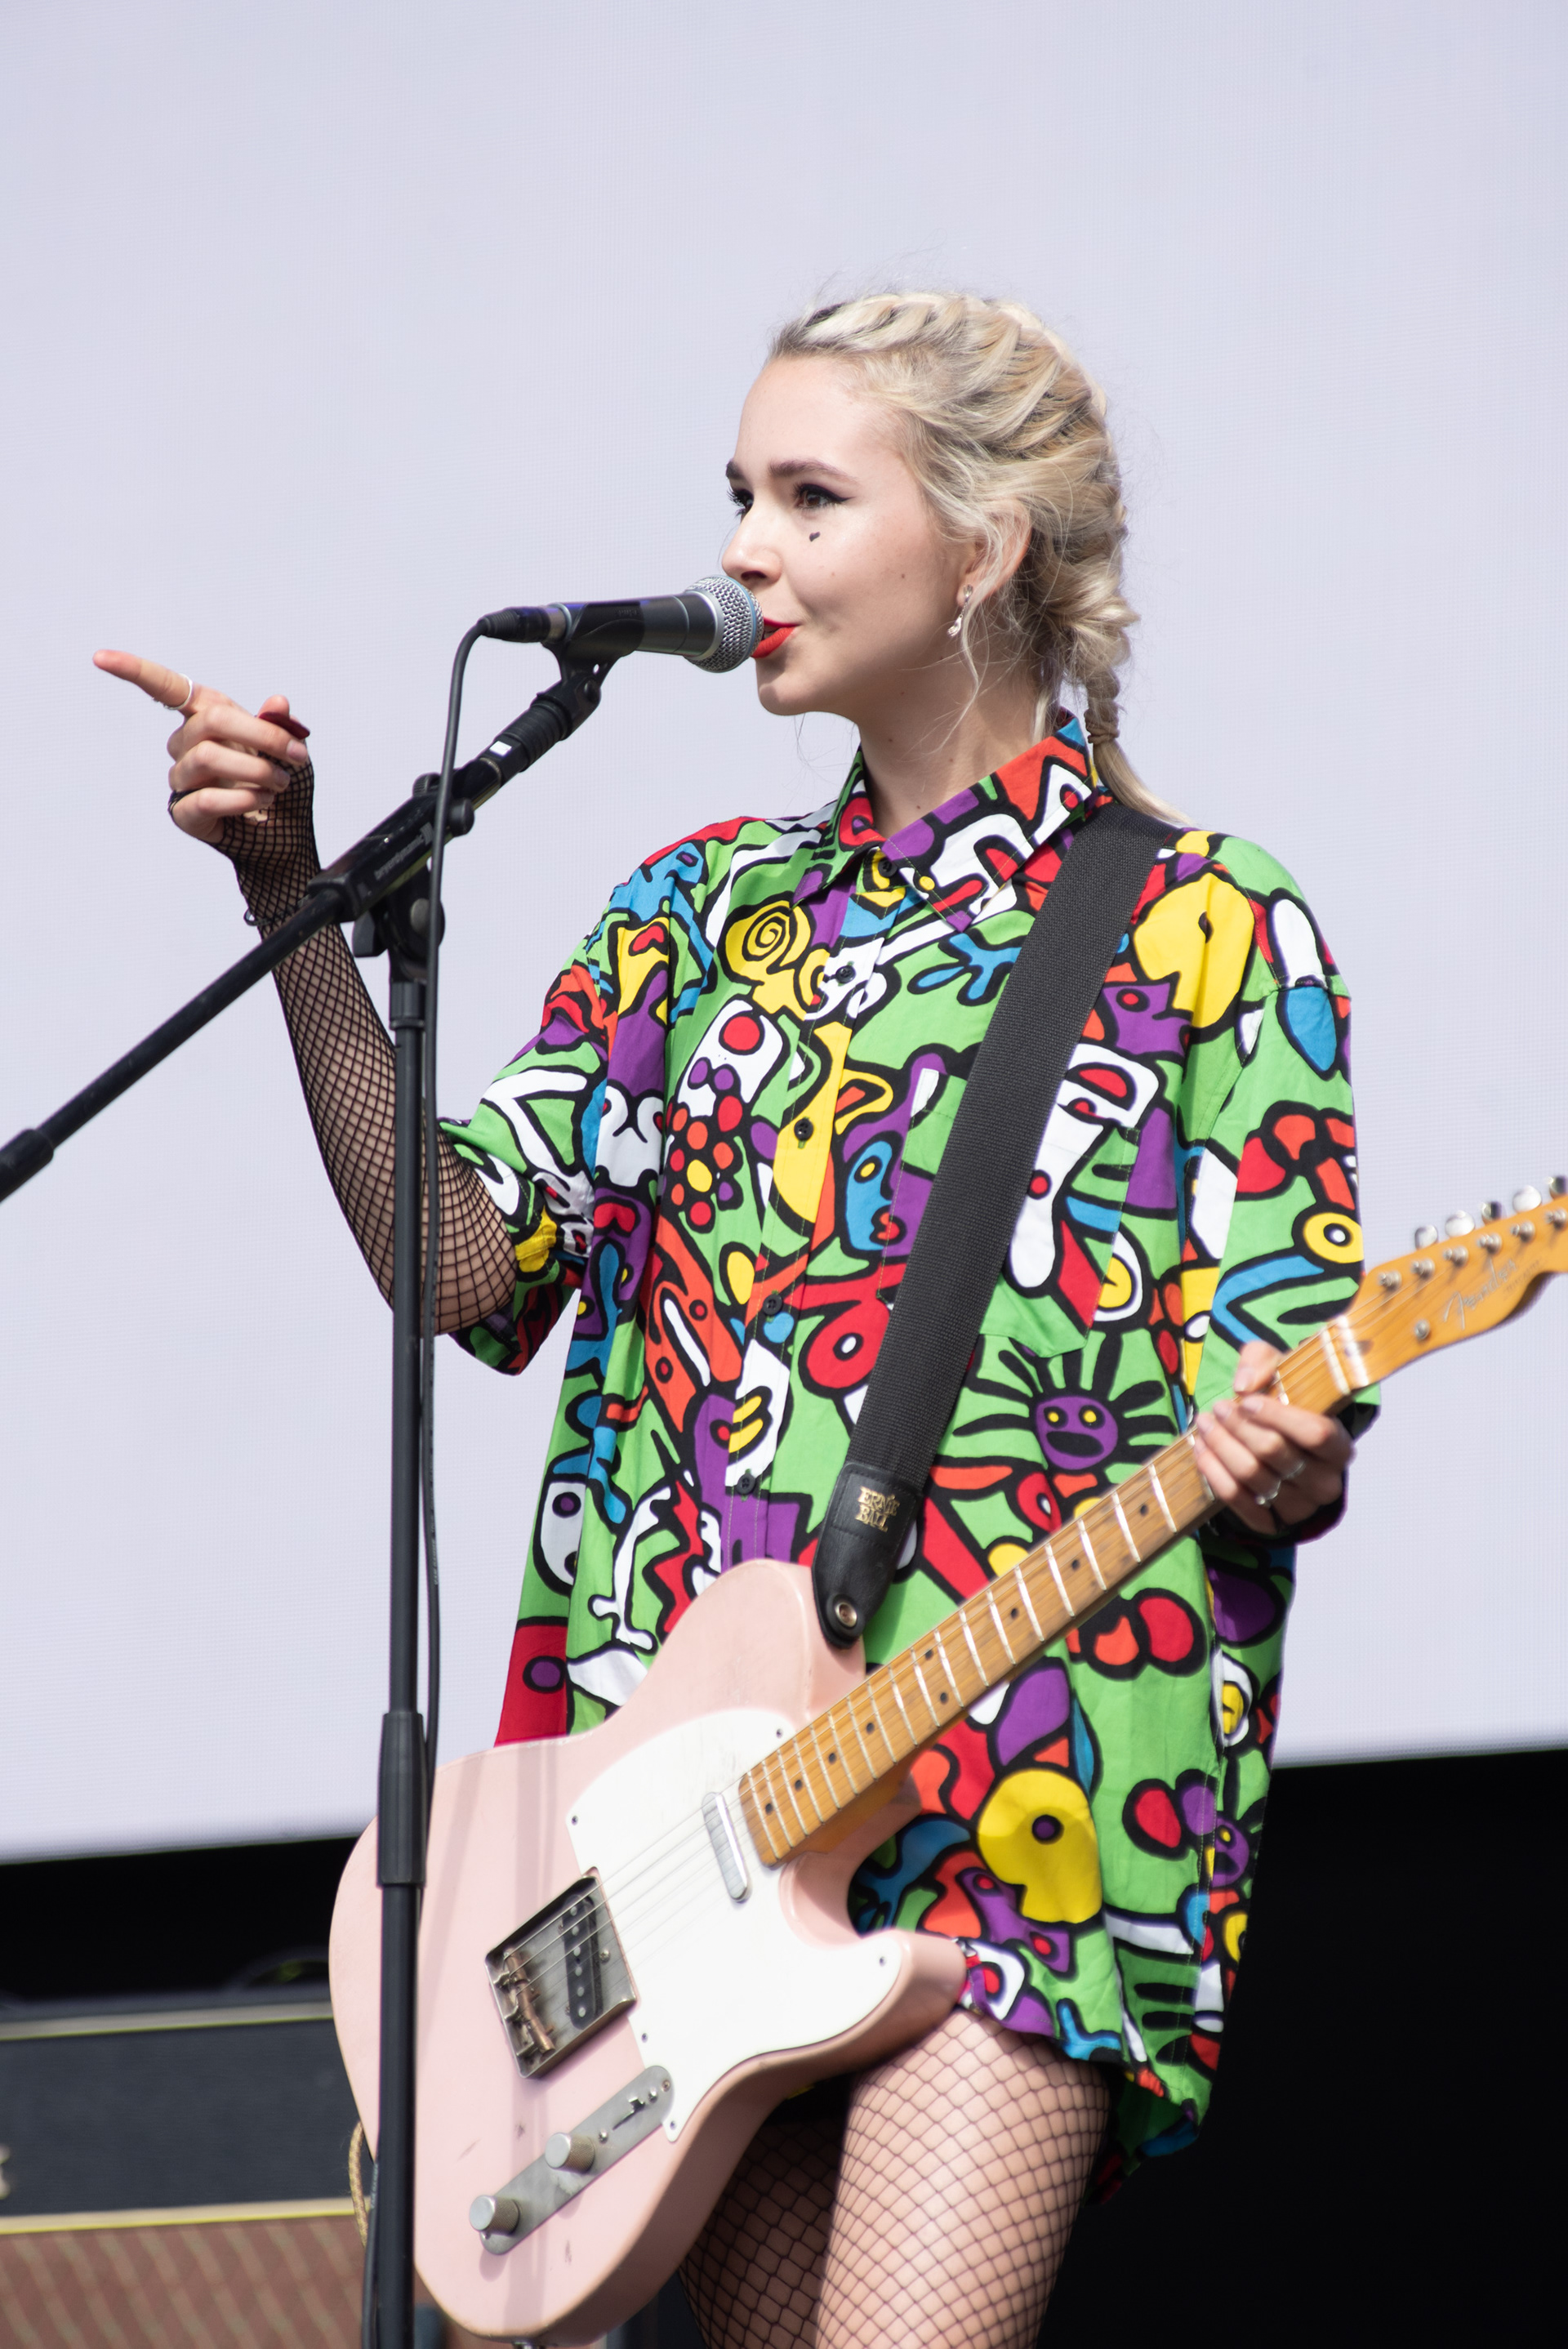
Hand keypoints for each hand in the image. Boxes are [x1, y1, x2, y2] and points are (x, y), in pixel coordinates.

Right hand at [93, 649, 309, 845]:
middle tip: (296, 757)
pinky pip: (205, 799)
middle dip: (262, 736)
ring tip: (279, 784)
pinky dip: (241, 798)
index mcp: (205, 717)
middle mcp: (185, 744)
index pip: (166, 688)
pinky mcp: (184, 814)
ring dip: (256, 770)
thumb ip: (282, 727)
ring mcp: (181, 779)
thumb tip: (278, 703)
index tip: (100, 657)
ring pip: (207, 758)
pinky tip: (260, 803)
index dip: (134, 671)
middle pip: (210, 722)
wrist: (288, 838)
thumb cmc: (284, 786)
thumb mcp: (292, 751)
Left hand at [1191, 1340, 1354, 1538]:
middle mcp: (1326, 1482)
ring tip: (1204, 1424)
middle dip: (1237, 1427)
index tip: (1245, 1400)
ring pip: (1251, 1475)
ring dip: (1219, 1446)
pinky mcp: (1274, 1522)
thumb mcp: (1280, 1369)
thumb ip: (1263, 1362)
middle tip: (1216, 1409)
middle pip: (1274, 1452)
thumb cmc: (1286, 1404)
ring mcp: (1301, 1506)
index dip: (1277, 1415)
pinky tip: (1201, 1450)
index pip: (1316, 1433)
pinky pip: (1237, 1500)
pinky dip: (1214, 1473)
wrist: (1284, 1446)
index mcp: (1340, 1446)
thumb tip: (1245, 1383)